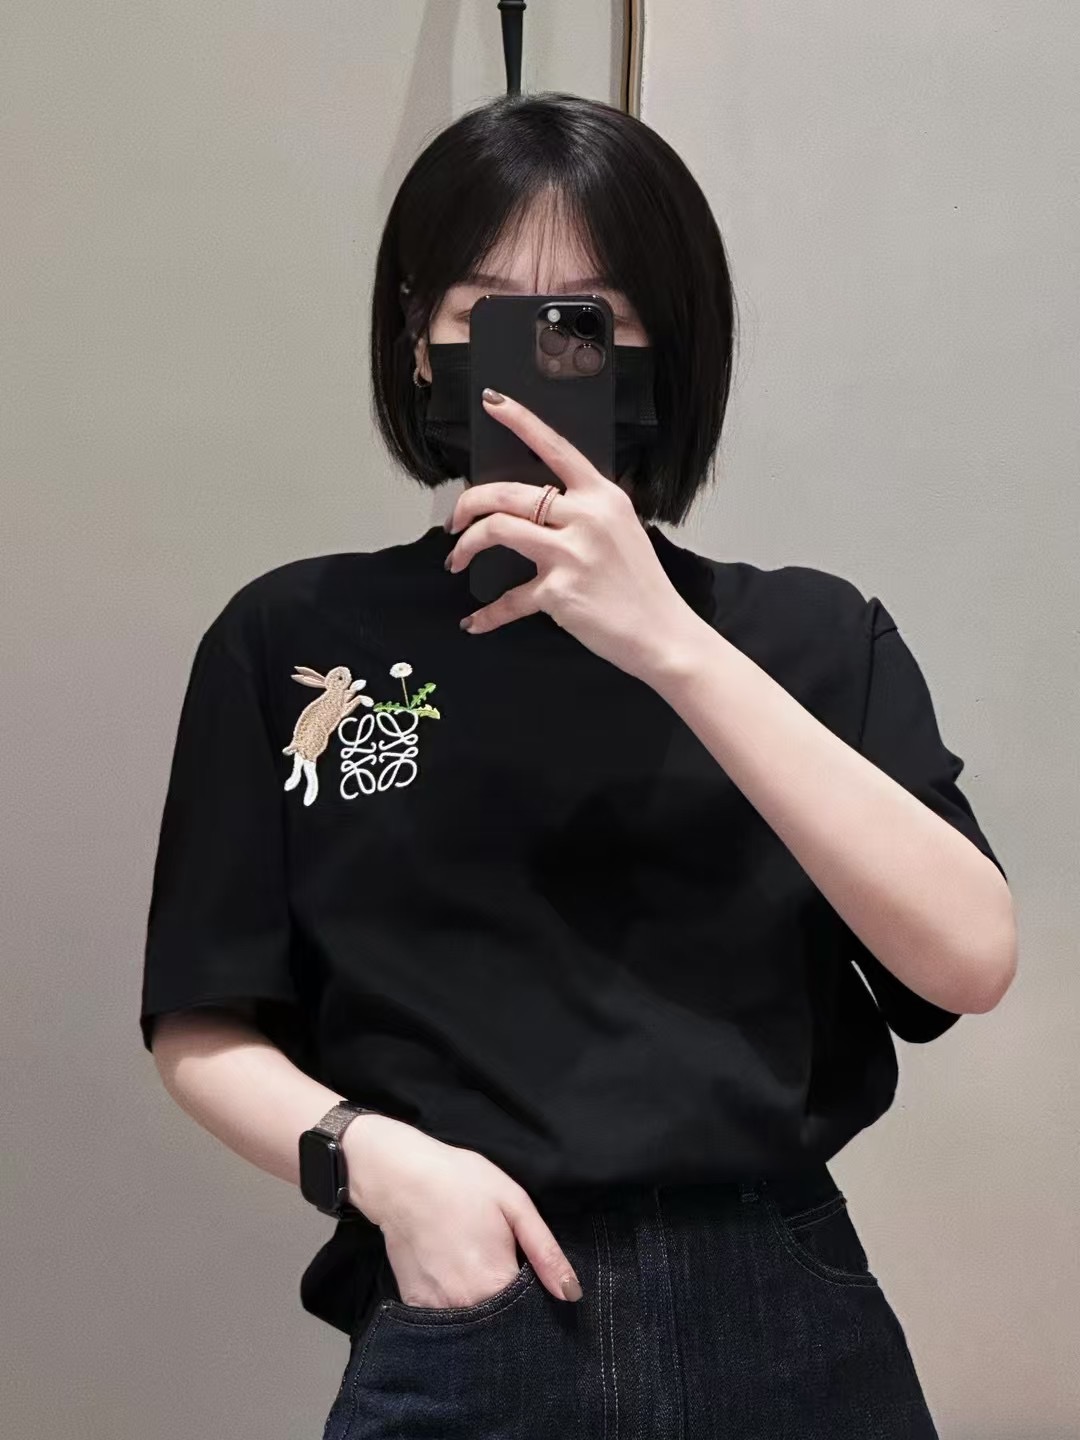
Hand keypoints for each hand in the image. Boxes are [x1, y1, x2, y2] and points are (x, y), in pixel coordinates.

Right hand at [342, 1114, 583, 1305]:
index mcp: (495, 1282)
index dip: (538, 1301)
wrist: (401, 1176)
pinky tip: (455, 1274)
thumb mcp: (515, 1204)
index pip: (531, 1315)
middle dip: (510, 1309)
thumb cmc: (461, 1183)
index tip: (535, 1282)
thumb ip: (545, 1253)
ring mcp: (436, 1309)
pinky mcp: (414, 1304)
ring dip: (482, 1309)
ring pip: (472, 1325)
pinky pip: (444, 1318)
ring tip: (477, 1269)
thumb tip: (572, 1294)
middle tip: (503, 1268)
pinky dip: (455, 1305)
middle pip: (501, 1326)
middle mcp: (465, 1306)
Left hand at [444, 389, 700, 681]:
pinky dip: (487, 615)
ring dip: (466, 545)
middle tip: (455, 521)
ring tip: (457, 559)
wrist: (663, 634)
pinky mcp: (558, 592)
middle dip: (469, 504)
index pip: (555, 447)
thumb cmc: (642, 587)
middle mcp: (586, 517)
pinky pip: (509, 599)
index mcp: (603, 496)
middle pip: (508, 492)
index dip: (520, 421)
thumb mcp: (623, 531)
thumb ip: (586, 513)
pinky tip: (475, 621)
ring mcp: (571, 554)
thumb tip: (541, 507)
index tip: (492, 402)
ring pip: (498, 530)